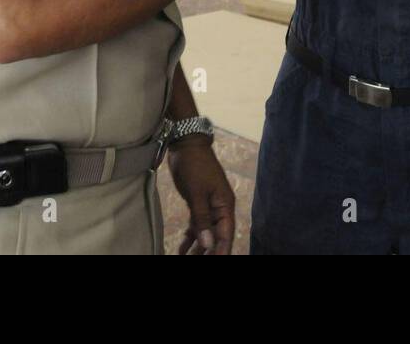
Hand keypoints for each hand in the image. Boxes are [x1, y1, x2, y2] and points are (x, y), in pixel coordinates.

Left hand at [167, 140, 234, 254]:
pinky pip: (196, 225)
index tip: (217, 262)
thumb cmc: (195, 167)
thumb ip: (201, 219)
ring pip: (206, 233)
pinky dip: (190, 237)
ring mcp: (209, 206)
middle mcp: (220, 209)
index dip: (222, 251)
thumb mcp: (197, 193)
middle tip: (197, 262)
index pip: (226, 235)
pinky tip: (182, 249)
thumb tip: (208, 244)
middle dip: (209, 252)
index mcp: (225, 206)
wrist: (186, 146)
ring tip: (188, 260)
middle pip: (217, 236)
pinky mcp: (198, 204)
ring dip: (199, 248)